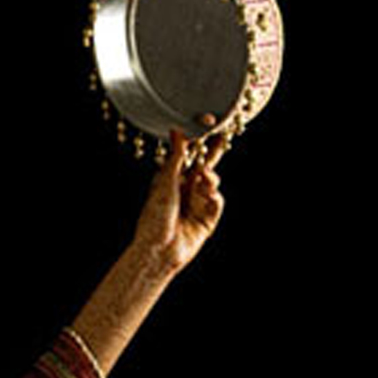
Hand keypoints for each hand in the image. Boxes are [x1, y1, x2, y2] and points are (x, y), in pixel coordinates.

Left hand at [132, 130, 226, 273]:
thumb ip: (176, 157)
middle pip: (204, 168)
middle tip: (222, 139)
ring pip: (212, 184)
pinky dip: (214, 197)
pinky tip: (209, 195)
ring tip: (204, 178)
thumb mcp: (165, 182)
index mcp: (172, 181)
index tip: (206, 128)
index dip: (198, 144)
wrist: (159, 249)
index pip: (189, 158)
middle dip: (213, 155)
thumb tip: (177, 131)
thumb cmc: (155, 216)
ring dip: (211, 178)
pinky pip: (217, 202)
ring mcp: (197, 205)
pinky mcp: (207, 219)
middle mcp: (186, 191)